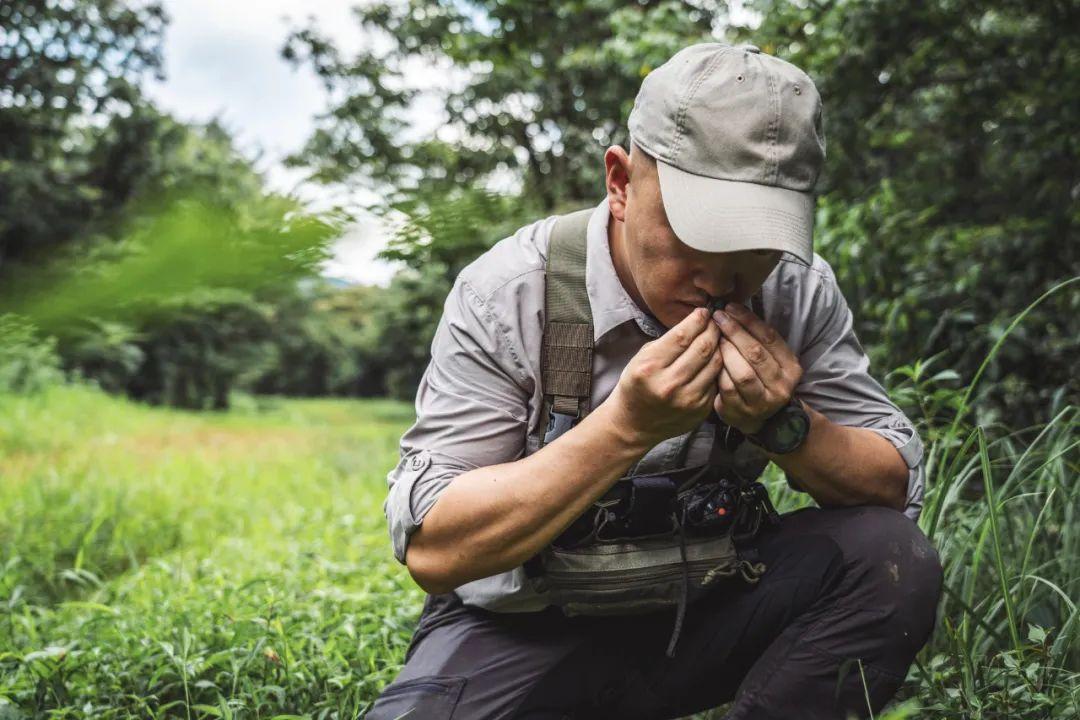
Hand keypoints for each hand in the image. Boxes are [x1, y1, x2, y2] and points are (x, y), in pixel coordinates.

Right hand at [604, 306, 722, 447]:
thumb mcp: (642, 358)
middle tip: (716, 321)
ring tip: (718, 337)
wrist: (633, 423)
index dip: (698, 320)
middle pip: (703, 348)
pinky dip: (717, 367)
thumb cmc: (636, 385)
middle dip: (712, 329)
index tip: (704, 311)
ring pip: (715, 363)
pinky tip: (715, 358)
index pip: (683, 336)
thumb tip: (696, 321)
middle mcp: (669, 384)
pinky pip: (716, 380)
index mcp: (650, 367)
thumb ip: (668, 341)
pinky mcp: (699, 410)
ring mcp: (687, 399)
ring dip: (720, 346)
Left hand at [711, 302, 802, 434]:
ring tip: (714, 337)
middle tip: (718, 317)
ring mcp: (763, 402)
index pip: (770, 337)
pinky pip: (727, 388)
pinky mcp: (742, 412)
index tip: (731, 307)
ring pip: (743, 372)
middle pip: (756, 353)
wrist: (759, 418)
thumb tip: (733, 308)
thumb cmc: (759, 379)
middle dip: (735, 331)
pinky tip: (711, 359)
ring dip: (726, 351)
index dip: (749, 320)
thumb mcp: (768, 359)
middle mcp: (781, 386)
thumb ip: (757, 339)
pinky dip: (718, 371)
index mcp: (791, 367)